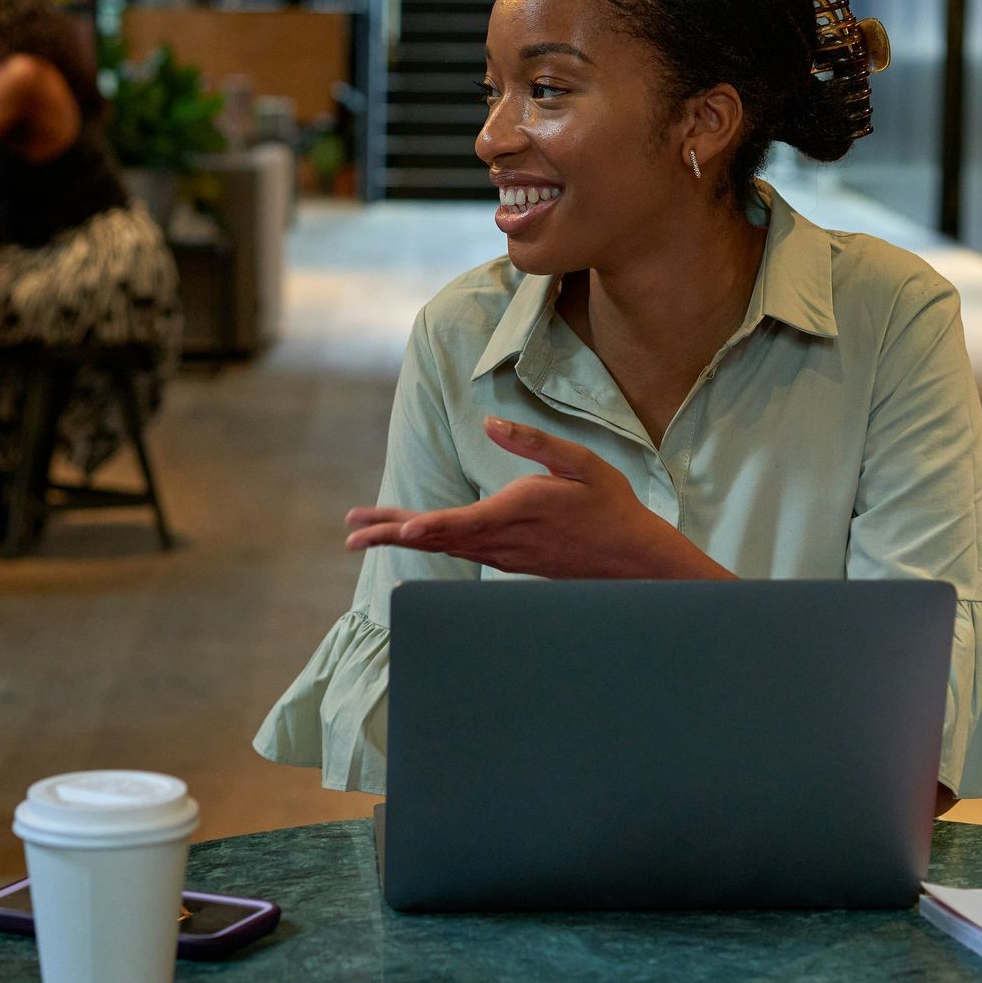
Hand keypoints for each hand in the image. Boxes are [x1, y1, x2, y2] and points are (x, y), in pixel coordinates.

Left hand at [344, 417, 732, 579]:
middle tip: (350, 534)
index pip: (463, 523)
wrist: (631, 557)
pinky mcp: (508, 559)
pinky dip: (429, 543)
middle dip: (391, 534)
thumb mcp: (580, 463)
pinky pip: (459, 551)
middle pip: (439, 538)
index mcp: (518, 511)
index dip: (428, 526)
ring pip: (444, 546)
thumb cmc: (609, 503)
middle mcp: (503, 539)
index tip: (399, 531)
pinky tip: (412, 537)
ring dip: (402, 538)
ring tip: (363, 534)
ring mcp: (503, 554)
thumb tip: (489, 424)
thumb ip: (533, 443)